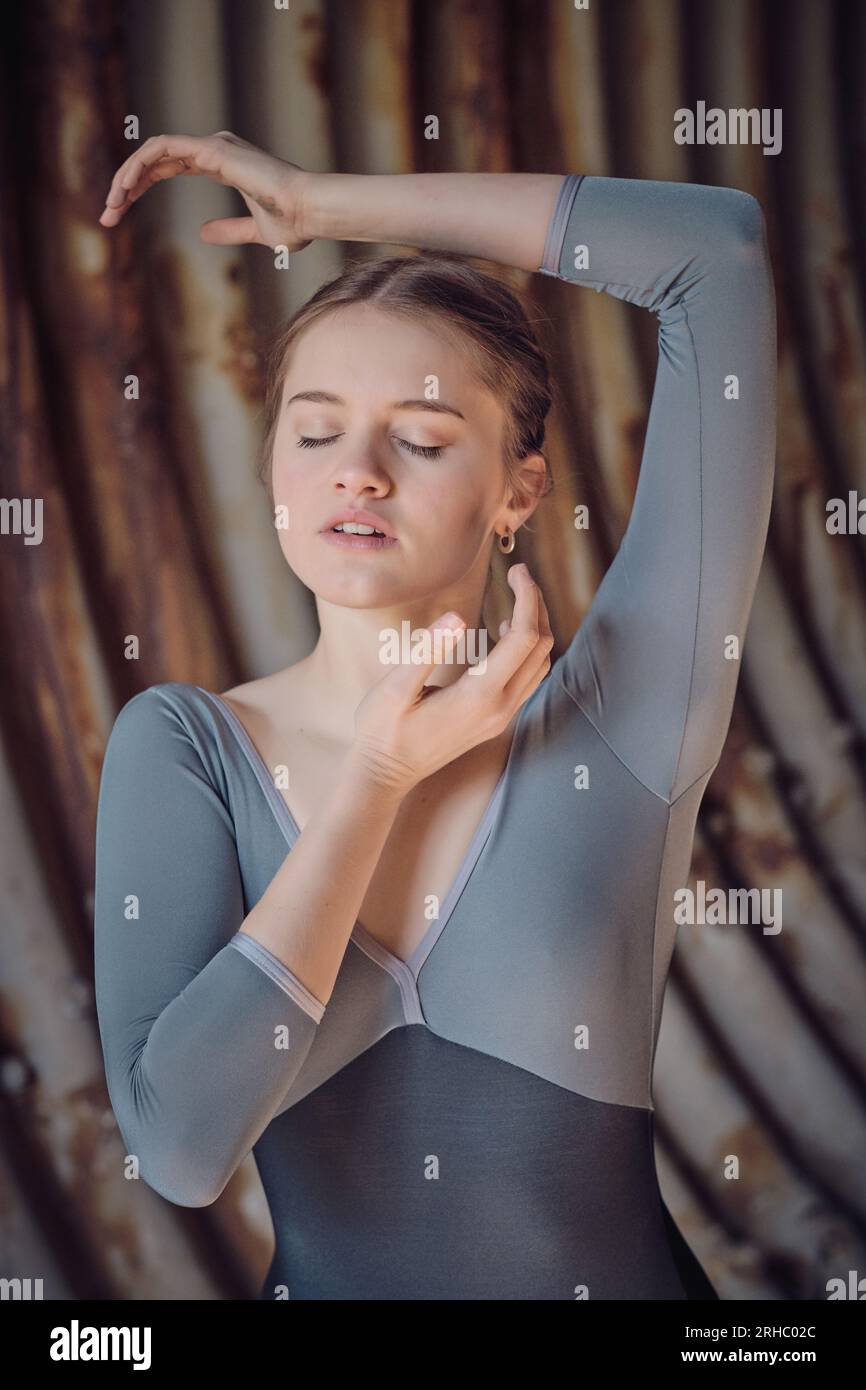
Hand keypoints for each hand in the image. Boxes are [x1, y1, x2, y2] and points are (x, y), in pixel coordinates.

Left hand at [98, 130, 312, 250]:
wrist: (311, 214)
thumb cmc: (293, 223)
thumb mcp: (255, 232)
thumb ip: (229, 230)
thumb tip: (203, 234)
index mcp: (221, 163)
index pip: (167, 166)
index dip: (140, 187)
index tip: (119, 214)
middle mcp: (214, 149)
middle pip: (155, 159)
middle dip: (125, 185)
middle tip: (106, 215)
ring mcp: (213, 146)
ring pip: (153, 151)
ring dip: (126, 176)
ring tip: (111, 205)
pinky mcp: (213, 150)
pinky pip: (163, 148)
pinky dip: (140, 165)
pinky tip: (125, 188)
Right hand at [351, 564, 553, 795]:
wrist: (384, 774)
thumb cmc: (382, 729)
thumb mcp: (394, 688)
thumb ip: (427, 650)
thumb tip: (457, 617)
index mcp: (479, 695)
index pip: (524, 637)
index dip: (526, 597)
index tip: (515, 570)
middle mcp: (500, 708)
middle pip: (541, 647)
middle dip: (536, 606)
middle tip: (517, 575)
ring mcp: (501, 717)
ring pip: (540, 665)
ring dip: (536, 627)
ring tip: (516, 597)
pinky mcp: (496, 720)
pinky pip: (528, 679)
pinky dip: (527, 650)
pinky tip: (503, 633)